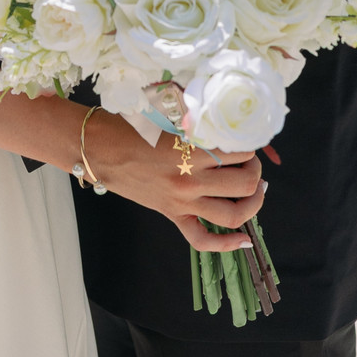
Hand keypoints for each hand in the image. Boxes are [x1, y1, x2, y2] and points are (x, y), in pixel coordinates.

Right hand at [87, 113, 264, 253]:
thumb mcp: (165, 112)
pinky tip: (244, 241)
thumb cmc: (129, 125)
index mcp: (191, 149)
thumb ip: (194, 115)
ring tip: (256, 190)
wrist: (100, 149)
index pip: (239, 150)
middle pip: (245, 183)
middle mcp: (191, 179)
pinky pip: (203, 240)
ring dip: (253, 202)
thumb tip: (219, 113)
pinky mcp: (173, 215)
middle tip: (250, 161)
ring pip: (233, 214)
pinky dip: (226, 245)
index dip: (250, 143)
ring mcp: (183, 201)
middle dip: (255, 170)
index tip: (246, 138)